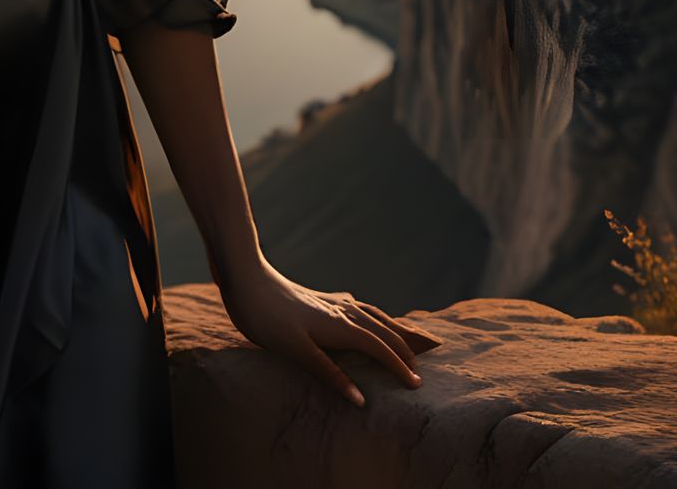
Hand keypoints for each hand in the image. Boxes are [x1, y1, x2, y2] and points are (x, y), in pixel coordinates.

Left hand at [212, 255, 442, 408]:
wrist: (244, 276)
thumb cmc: (265, 316)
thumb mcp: (295, 350)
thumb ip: (328, 374)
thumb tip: (361, 400)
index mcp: (339, 326)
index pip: (379, 347)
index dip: (399, 366)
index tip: (418, 386)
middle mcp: (340, 311)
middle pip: (383, 328)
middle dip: (407, 343)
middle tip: (433, 355)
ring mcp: (329, 302)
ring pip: (371, 314)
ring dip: (393, 325)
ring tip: (412, 332)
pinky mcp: (316, 298)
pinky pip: (354, 306)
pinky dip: (369, 312)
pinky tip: (361, 309)